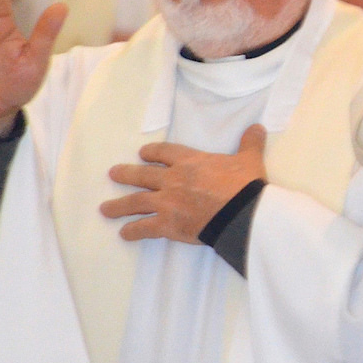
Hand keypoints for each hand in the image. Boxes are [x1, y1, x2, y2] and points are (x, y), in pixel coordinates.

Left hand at [101, 124, 267, 243]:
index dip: (152, 152)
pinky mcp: (167, 225)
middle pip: (142, 175)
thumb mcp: (249, 159)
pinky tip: (123, 234)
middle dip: (126, 174)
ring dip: (119, 205)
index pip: (164, 152)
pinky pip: (145, 228)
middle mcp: (172, 179)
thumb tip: (258, 128)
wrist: (241, 212)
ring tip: (104, 209)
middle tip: (112, 174)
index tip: (143, 153)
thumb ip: (250, 144)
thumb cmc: (244, 185)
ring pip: (136, 202)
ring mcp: (167, 202)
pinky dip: (133, 232)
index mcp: (189, 161)